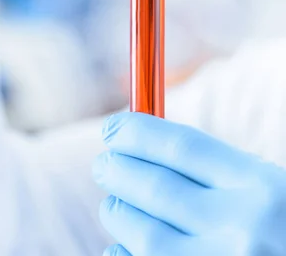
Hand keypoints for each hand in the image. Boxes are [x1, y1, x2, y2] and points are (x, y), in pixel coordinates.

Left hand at [94, 113, 285, 255]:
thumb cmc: (281, 223)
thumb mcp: (266, 187)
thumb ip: (214, 167)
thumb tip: (143, 142)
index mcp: (259, 185)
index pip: (180, 146)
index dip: (136, 133)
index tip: (112, 129)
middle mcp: (243, 226)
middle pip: (156, 188)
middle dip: (117, 170)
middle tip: (103, 165)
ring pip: (145, 235)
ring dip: (118, 214)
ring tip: (113, 205)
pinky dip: (123, 255)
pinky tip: (120, 245)